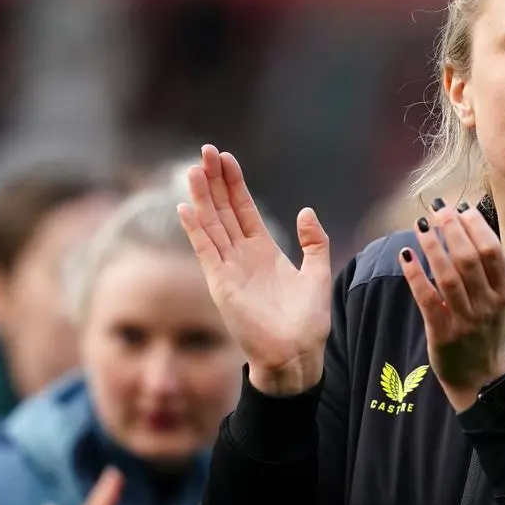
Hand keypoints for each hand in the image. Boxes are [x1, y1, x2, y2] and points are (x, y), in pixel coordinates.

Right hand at [178, 144, 331, 395]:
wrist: (298, 354)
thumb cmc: (308, 322)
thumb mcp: (318, 274)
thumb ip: (314, 242)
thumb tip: (307, 211)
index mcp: (264, 251)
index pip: (244, 209)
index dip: (234, 183)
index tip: (225, 157)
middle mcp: (242, 256)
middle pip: (223, 210)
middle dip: (215, 181)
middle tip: (205, 150)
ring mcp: (229, 269)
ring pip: (211, 225)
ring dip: (202, 198)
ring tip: (192, 169)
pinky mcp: (222, 285)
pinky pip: (206, 251)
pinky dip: (196, 230)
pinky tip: (186, 207)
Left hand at [400, 199, 504, 411]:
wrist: (482, 375)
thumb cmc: (496, 328)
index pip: (491, 251)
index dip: (475, 226)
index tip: (460, 208)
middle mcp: (488, 305)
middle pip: (469, 259)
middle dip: (452, 230)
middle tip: (437, 209)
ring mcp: (465, 320)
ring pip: (447, 276)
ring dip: (433, 247)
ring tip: (421, 225)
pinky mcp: (442, 333)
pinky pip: (427, 299)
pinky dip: (415, 276)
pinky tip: (406, 255)